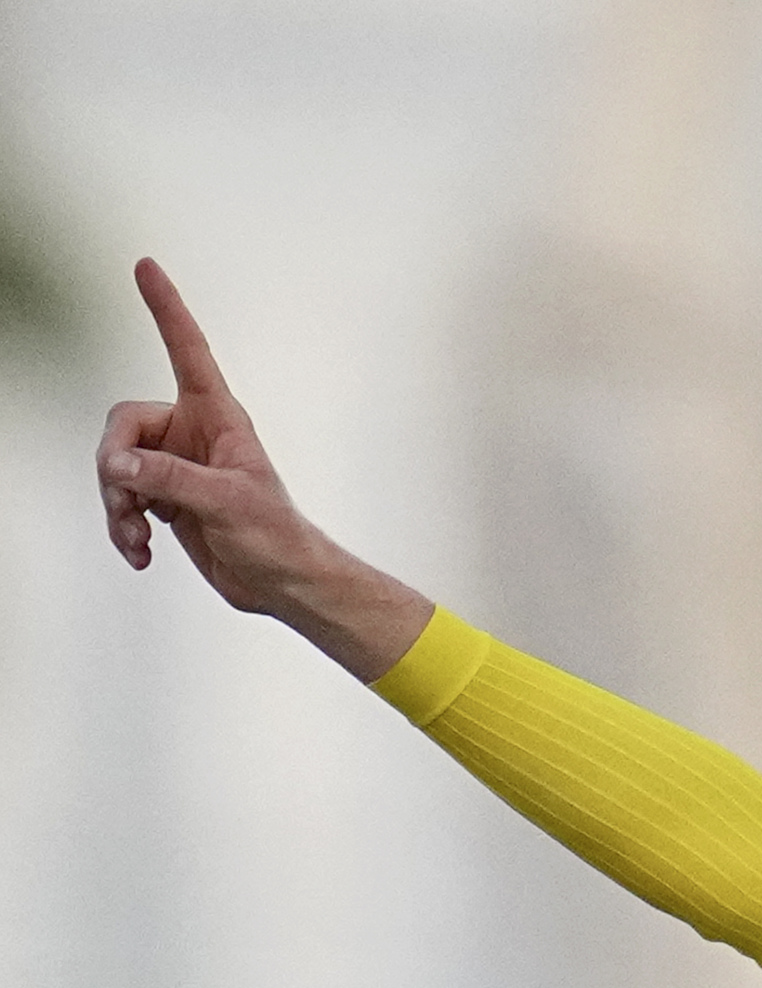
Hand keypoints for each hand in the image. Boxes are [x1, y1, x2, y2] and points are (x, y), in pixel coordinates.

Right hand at [96, 259, 431, 682]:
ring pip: (115, 464)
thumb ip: (168, 478)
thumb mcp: (225, 502)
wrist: (283, 583)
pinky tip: (141, 552)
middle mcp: (192, 433)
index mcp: (217, 417)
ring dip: (117, 504)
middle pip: (123, 425)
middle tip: (130, 503)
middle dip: (116, 465)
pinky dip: (123, 525)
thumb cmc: (276, 536)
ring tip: (138, 538)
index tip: (147, 267)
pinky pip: (122, 497)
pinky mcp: (166, 497)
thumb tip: (118, 463)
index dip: (167, 309)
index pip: (186, 351)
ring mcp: (177, 466)